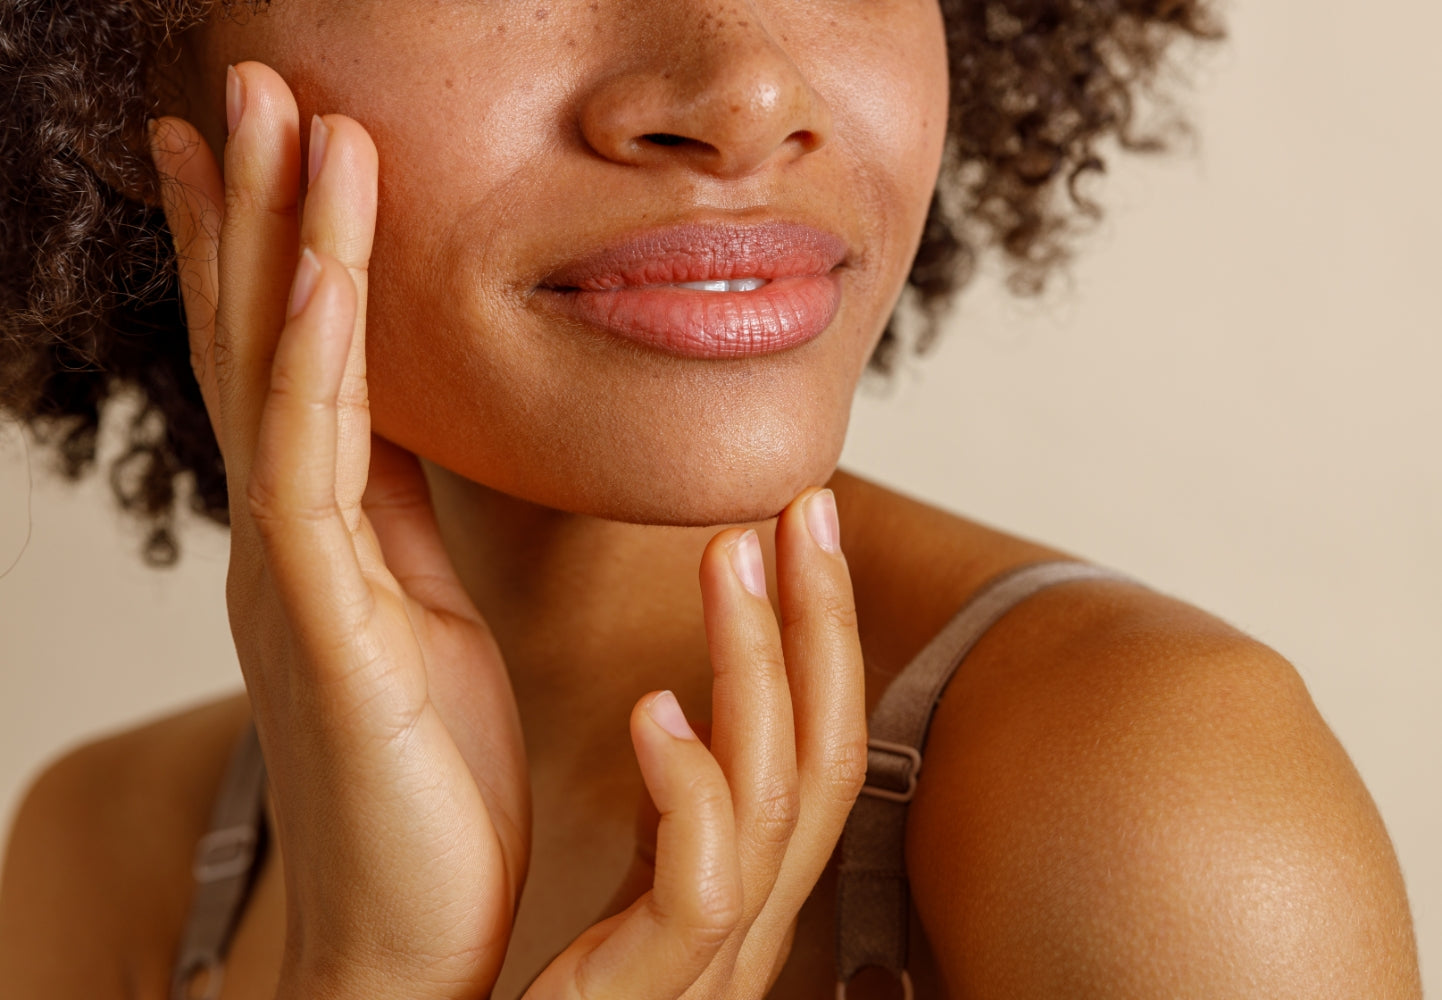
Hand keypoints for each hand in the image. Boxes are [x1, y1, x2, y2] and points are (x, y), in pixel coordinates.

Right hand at [151, 61, 528, 998]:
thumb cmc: (430, 783)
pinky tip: (314, 268)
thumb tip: (419, 438)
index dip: (272, 250)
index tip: (266, 148)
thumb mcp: (429, 616)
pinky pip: (311, 466)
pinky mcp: (320, 623)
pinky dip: (311, 358)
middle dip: (253, 207)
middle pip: (261, 341)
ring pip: (277, 377)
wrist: (407, 932)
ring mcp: (294, 574)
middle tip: (238, 83)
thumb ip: (410, 524)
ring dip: (279, 240)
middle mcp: (292, 537)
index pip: (294, 364)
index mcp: (327, 533)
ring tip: (279, 116)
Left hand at [523, 498, 868, 998]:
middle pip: (829, 747)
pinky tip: (651, 712)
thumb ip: (666, 789)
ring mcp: (709, 958)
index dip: (823, 623)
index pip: (817, 731)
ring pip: (778, 794)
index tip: (800, 514)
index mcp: (743, 868)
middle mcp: (750, 910)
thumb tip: (673, 696)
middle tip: (803, 502)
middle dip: (826, 616)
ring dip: (760, 661)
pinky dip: (692, 789)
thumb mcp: (627, 864)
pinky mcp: (649, 994)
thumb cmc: (531, 974)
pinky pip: (701, 888)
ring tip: (727, 554)